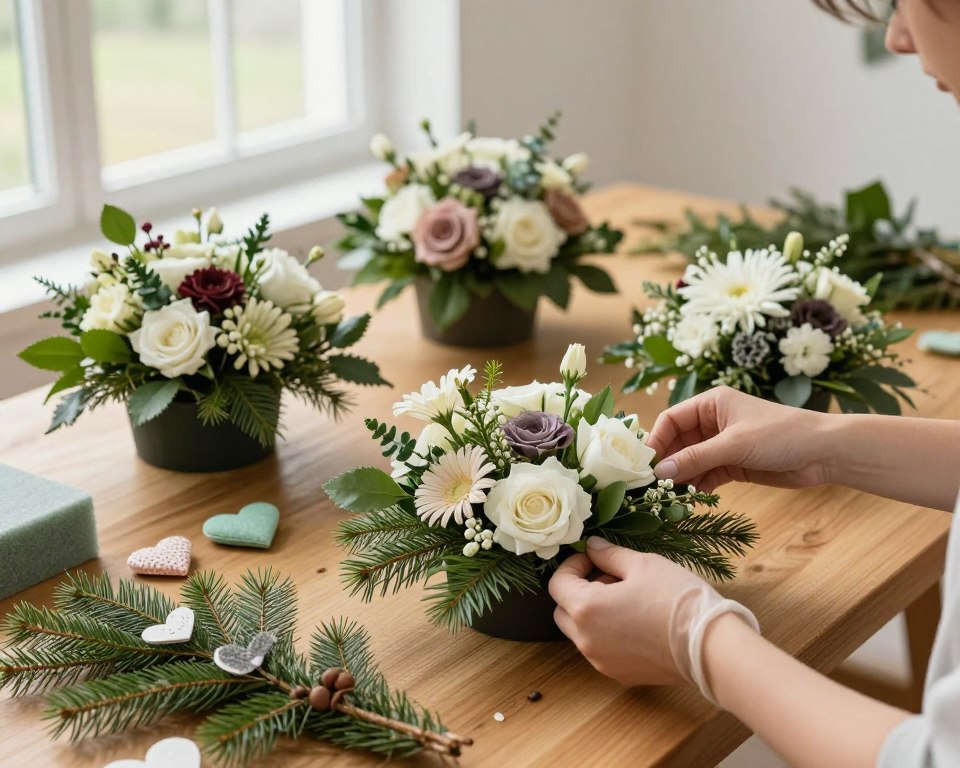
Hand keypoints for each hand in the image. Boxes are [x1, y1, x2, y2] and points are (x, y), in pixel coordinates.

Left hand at [548, 537, 757, 699]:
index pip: (558, 584)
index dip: (573, 566)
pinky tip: (637, 622)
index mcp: (585, 609)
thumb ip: (609, 554)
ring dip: (593, 613)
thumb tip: (592, 547)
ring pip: (581, 633)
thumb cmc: (675, 598)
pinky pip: (601, 651)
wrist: (710, 646)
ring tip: (627, 599)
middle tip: (610, 578)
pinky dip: (608, 634)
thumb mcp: (642, 564)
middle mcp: (586, 640)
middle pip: (563, 611)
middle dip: (579, 591)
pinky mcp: (620, 676)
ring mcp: (602, 662)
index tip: (593, 558)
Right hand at [647, 386, 829, 491]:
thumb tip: (660, 472)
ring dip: (681, 478)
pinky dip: (696, 487)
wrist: (824, 453)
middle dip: (667, 463)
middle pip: (678, 442)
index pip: (671, 419)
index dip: (657, 440)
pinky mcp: (733, 465)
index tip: (646, 465)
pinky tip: (688, 501)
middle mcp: (713, 422)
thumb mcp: (734, 445)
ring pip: (691, 462)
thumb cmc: (780, 434)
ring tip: (668, 497)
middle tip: (652, 486)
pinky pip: (705, 475)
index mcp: (711, 404)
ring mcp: (723, 445)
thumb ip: (696, 458)